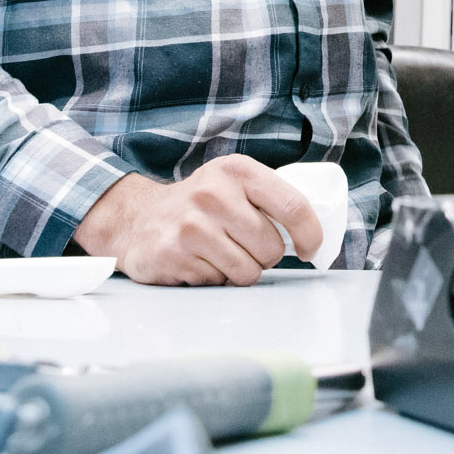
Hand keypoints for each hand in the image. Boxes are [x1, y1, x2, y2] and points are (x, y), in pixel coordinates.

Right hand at [73, 154, 322, 285]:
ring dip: (240, 271)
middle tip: (245, 246)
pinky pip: (218, 282)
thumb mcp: (234, 184)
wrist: (138, 218)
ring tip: (221, 253)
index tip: (310, 249)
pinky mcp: (174, 254)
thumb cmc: (200, 205)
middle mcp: (214, 194)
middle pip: (271, 247)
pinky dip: (214, 278)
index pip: (293, 205)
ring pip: (248, 271)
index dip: (310, 234)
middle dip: (265, 256)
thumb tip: (315, 233)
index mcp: (237, 170)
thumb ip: (270, 199)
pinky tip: (198, 260)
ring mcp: (192, 225)